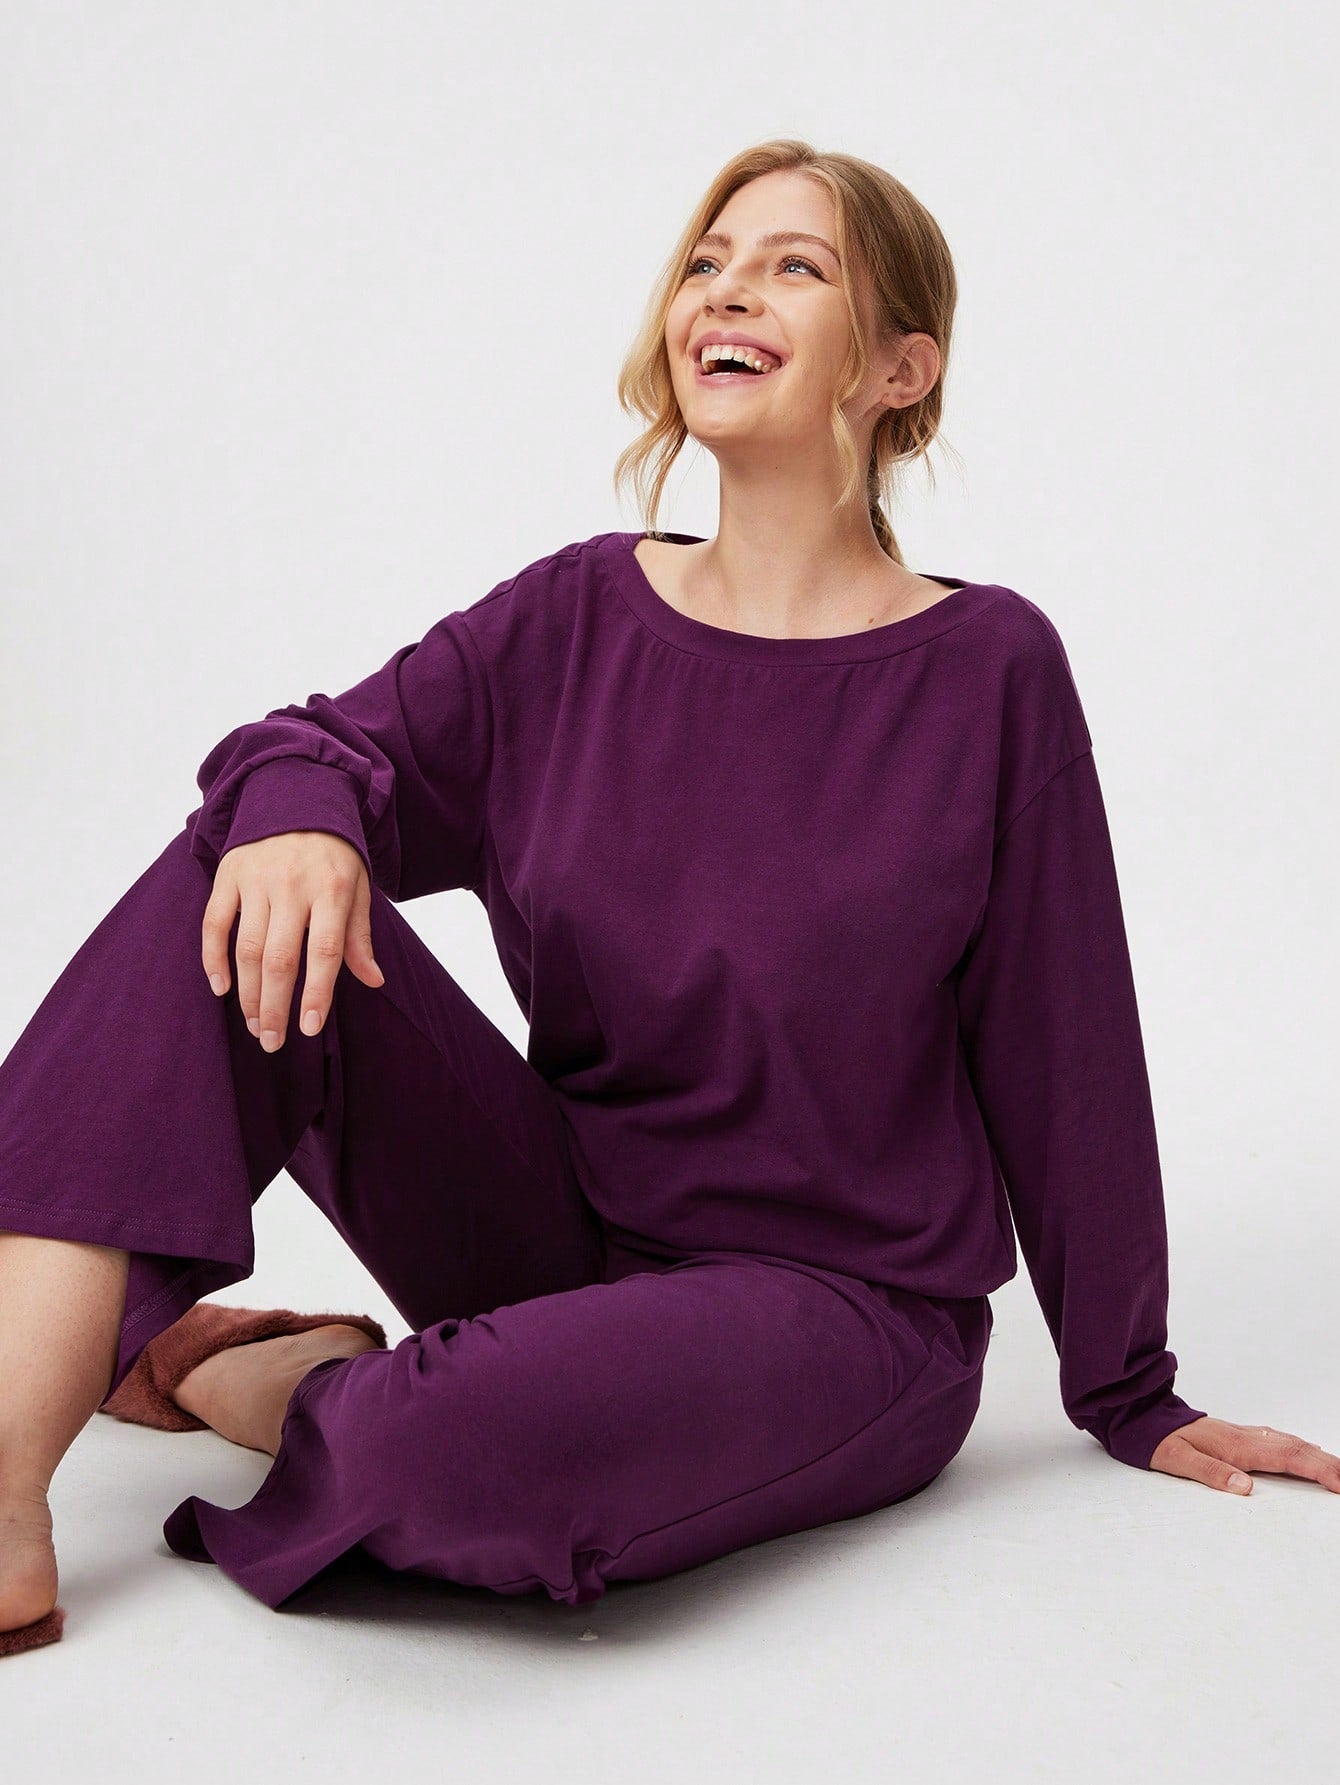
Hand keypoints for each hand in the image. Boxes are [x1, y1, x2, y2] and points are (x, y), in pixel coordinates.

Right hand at [202, 831, 384, 1051]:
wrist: (296, 795)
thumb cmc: (334, 852)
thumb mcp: (357, 887)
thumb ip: (358, 935)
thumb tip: (373, 980)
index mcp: (331, 889)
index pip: (323, 952)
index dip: (316, 994)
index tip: (308, 1029)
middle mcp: (292, 885)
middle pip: (280, 958)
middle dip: (275, 1005)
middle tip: (273, 1041)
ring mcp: (256, 880)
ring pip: (247, 948)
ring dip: (248, 993)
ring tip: (255, 1024)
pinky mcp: (228, 875)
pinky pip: (214, 923)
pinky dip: (213, 959)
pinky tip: (221, 989)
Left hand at [1149, 1416, 1339, 1494]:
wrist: (1143, 1415)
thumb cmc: (1158, 1438)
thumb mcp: (1176, 1460)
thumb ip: (1210, 1472)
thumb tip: (1245, 1487)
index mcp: (1236, 1446)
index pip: (1288, 1457)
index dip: (1318, 1469)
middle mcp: (1245, 1438)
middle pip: (1298, 1448)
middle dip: (1329, 1464)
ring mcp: (1243, 1435)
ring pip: (1291, 1443)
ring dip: (1317, 1455)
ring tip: (1338, 1470)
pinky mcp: (1237, 1436)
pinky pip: (1278, 1441)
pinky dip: (1299, 1448)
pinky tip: (1304, 1451)